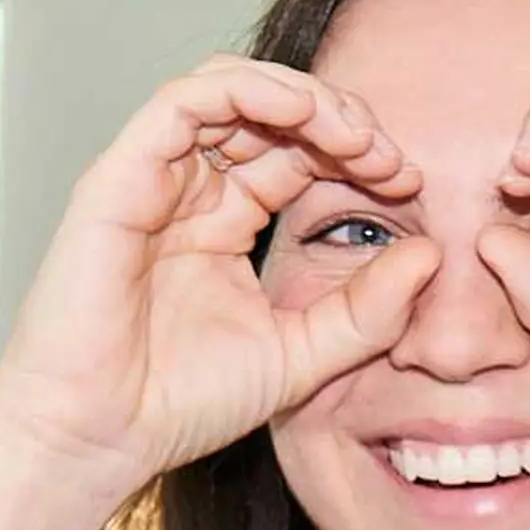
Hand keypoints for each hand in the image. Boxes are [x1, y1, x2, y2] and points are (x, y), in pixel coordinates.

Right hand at [0, 58, 437, 495]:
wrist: (97, 439)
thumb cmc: (178, 406)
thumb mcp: (301, 356)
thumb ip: (365, 310)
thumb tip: (431, 253)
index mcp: (220, 224)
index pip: (294, 153)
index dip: (356, 154)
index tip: (410, 186)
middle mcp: (185, 192)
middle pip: (270, 113)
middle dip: (341, 121)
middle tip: (393, 160)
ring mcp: (149, 179)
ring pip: (230, 90)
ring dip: (305, 98)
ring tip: (357, 136)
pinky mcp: (118, 178)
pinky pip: (185, 99)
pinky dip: (251, 89)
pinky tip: (307, 115)